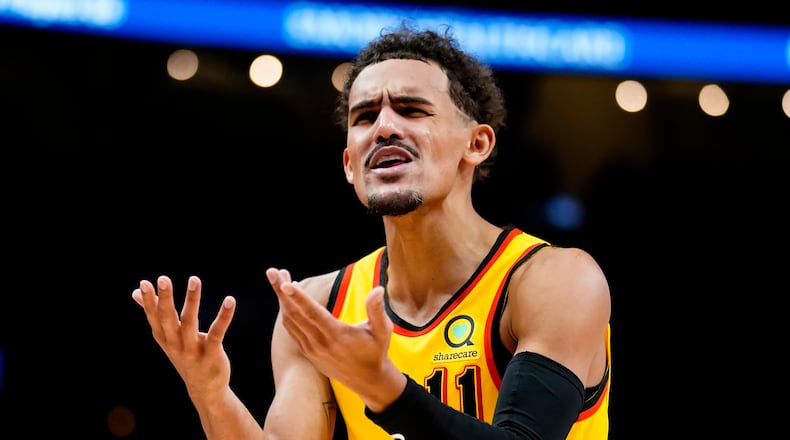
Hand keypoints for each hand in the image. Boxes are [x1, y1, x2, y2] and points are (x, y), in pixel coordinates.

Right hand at [131, 275, 235, 400]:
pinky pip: (217, 333)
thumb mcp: (167, 336)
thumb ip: (154, 313)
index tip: (145, 283)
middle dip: (165, 299)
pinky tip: (230, 300)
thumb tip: (135, 292)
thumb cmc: (184, 355)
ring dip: (192, 300)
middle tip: (163, 278)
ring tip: (194, 279)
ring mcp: (192, 350)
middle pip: (168, 319)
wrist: (204, 389)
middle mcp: (175, 344)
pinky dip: (223, 317)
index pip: (154, 317)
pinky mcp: (211, 354)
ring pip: (190, 323)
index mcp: (164, 338)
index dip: (149, 301)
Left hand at [266, 268, 406, 411]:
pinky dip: (287, 312)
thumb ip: (377, 310)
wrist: (367, 380)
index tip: (285, 284)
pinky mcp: (308, 352)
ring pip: (290, 321)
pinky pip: (292, 330)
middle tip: (272, 272)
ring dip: (282, 300)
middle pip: (295, 314)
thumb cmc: (375, 352)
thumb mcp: (382, 331)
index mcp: (337, 336)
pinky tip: (286, 299)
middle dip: (281, 291)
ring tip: (277, 277)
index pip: (313, 313)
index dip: (299, 298)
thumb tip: (378, 289)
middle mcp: (320, 343)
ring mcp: (311, 349)